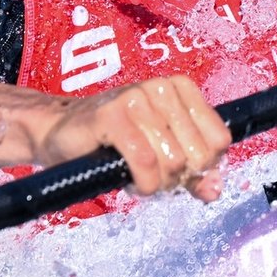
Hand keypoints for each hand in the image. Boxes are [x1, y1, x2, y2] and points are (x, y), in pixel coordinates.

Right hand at [0, 72, 229, 201]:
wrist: (57, 135)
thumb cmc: (111, 143)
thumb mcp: (160, 155)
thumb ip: (191, 171)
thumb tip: (215, 190)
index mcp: (181, 89)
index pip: (219, 139)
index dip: (203, 167)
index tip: (179, 173)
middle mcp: (162, 86)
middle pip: (197, 154)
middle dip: (178, 179)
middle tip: (153, 180)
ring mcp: (137, 97)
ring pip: (172, 160)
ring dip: (156, 184)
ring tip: (137, 177)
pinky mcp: (112, 114)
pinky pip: (145, 162)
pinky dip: (141, 183)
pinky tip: (128, 180)